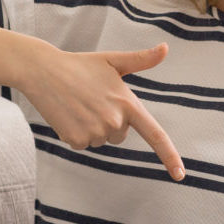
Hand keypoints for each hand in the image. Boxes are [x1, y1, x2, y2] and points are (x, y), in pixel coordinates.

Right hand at [21, 42, 184, 179]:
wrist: (43, 71)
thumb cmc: (81, 65)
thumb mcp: (113, 60)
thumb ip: (141, 59)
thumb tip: (165, 48)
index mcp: (128, 104)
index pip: (155, 135)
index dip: (170, 157)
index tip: (181, 175)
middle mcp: (114, 122)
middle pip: (120, 135)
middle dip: (109, 122)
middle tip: (92, 100)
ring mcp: (95, 132)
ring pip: (101, 140)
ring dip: (91, 127)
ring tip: (78, 105)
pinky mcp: (76, 140)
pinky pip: (83, 144)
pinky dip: (75, 132)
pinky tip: (67, 114)